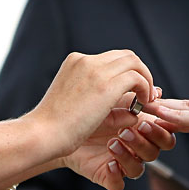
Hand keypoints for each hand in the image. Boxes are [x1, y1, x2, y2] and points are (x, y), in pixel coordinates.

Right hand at [27, 50, 157, 162]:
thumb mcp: (73, 104)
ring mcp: (95, 70)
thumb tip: (125, 107)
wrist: (42, 134)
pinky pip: (137, 77)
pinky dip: (144, 89)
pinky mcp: (105, 85)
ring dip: (145, 80)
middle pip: (126, 55)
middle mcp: (85, 60)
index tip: (132, 92)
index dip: (126, 72)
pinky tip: (141, 106)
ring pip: (134, 63)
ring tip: (146, 101)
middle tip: (144, 95)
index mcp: (75, 62)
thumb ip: (94, 98)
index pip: (110, 58)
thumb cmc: (53, 129)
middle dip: (140, 73)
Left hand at [64, 101, 176, 189]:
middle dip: (146, 140)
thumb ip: (135, 97)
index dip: (163, 128)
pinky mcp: (106, 176)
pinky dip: (115, 175)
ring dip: (128, 155)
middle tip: (133, 128)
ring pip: (138, 168)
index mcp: (143, 130)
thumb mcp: (112, 98)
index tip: (151, 117)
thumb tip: (157, 92)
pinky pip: (118, 184)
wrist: (62, 125)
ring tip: (113, 141)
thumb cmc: (90, 109)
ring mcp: (122, 163)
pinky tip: (109, 163)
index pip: (165, 133)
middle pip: (155, 151)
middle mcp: (135, 148)